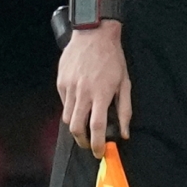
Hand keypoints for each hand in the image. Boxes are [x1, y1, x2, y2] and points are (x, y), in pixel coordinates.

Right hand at [58, 23, 131, 151]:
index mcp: (101, 93)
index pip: (97, 126)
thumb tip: (124, 133)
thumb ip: (125, 110)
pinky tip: (80, 106)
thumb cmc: (113, 58)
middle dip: (82, 141)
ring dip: (76, 127)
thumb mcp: (125, 83)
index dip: (97, 144)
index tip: (99, 152)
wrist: (93, 34)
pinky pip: (64, 103)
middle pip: (76, 127)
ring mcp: (69, 87)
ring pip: (67, 117)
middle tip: (90, 145)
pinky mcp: (61, 82)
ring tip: (85, 126)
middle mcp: (83, 92)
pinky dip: (71, 110)